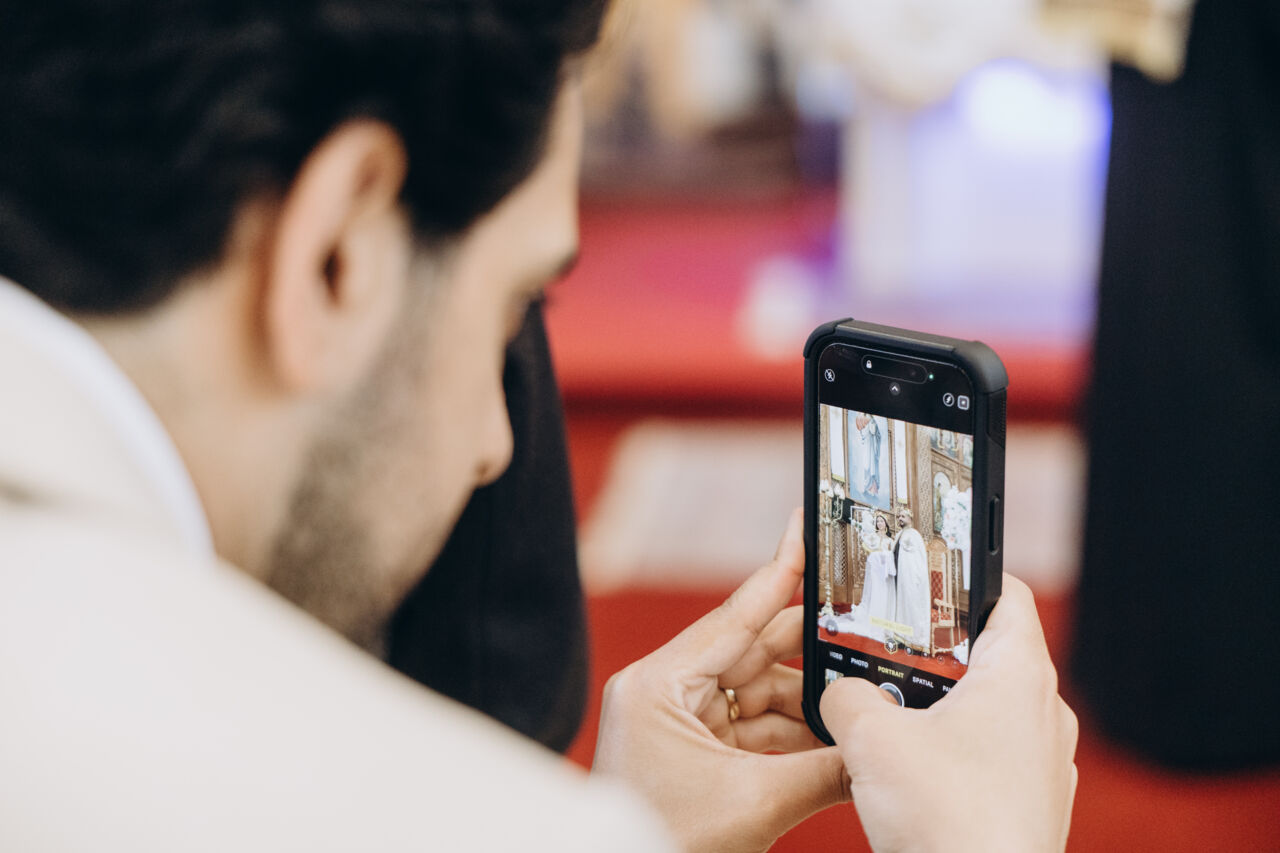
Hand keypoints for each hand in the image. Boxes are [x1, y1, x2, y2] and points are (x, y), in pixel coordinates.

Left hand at [592, 509, 849, 851]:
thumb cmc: (665, 844)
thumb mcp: (754, 803)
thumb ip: (826, 771)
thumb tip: (880, 750)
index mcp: (658, 685)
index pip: (733, 616)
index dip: (777, 572)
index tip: (803, 528)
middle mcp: (665, 693)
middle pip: (753, 651)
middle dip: (811, 648)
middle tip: (864, 623)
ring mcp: (681, 723)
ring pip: (761, 693)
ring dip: (810, 701)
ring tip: (859, 698)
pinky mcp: (696, 753)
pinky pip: (757, 729)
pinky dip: (796, 735)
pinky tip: (835, 735)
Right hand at [821, 575, 1078, 852]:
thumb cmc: (950, 823)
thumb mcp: (869, 740)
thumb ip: (845, 696)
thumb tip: (839, 693)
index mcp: (1020, 674)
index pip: (1002, 591)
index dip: (958, 574)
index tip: (921, 572)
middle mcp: (1044, 712)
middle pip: (985, 651)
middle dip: (929, 650)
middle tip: (883, 649)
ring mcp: (1043, 762)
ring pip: (984, 708)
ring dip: (935, 707)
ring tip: (887, 716)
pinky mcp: (1030, 803)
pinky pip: (987, 756)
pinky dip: (949, 752)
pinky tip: (909, 771)